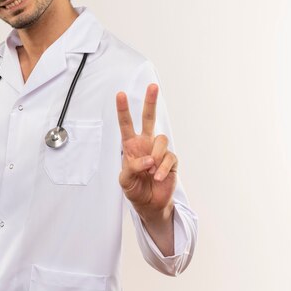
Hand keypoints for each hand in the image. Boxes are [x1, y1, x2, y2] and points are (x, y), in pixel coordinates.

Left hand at [116, 84, 177, 216]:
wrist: (149, 204)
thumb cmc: (134, 189)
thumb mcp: (125, 180)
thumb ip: (131, 168)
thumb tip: (148, 159)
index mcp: (130, 145)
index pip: (126, 124)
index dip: (123, 110)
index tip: (120, 94)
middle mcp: (145, 144)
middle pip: (149, 118)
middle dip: (151, 102)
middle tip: (153, 86)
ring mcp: (159, 151)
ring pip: (161, 139)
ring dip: (156, 155)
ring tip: (151, 171)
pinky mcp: (171, 161)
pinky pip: (169, 157)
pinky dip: (162, 169)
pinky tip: (158, 178)